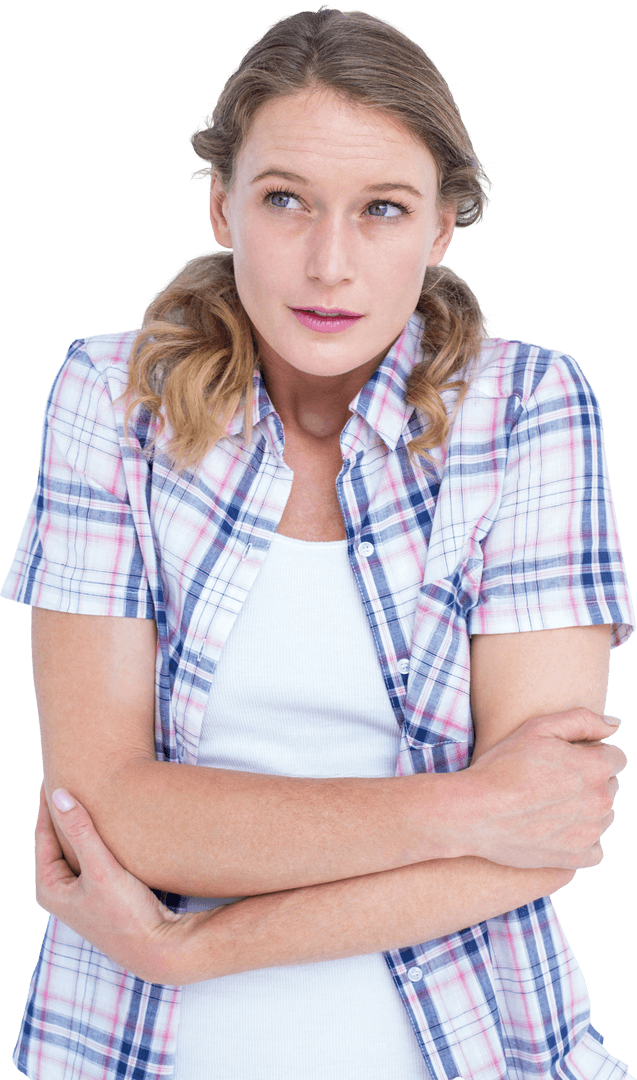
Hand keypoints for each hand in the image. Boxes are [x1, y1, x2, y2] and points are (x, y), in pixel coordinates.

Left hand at [34, 784, 213, 983]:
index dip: (48, 804)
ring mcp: (81, 894)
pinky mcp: (101, 894)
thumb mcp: (101, 868)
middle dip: (63, 812)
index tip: (52, 776)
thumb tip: (58, 795)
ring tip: (88, 795)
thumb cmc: (126, 914)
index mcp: (49, 888)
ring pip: (76, 849)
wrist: (158, 947)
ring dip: (81, 824)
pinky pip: (92, 857)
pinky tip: (108, 824)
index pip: (43, 835)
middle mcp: (61, 892)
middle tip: (69, 779)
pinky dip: (96, 838)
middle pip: (57, 841)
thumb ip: (80, 830)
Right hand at [463, 708, 626, 869]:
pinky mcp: (579, 857)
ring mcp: (591, 832)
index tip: (566, 760)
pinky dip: (581, 839)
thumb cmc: (503, 766)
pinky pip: (595, 847)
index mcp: (595, 767)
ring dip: (587, 809)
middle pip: (610, 786)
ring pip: (604, 815)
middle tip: (553, 782)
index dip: (591, 755)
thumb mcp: (538, 728)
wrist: (476, 812)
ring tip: (550, 804)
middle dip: (590, 781)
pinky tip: (556, 829)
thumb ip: (582, 720)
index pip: (616, 758)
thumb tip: (615, 725)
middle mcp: (601, 801)